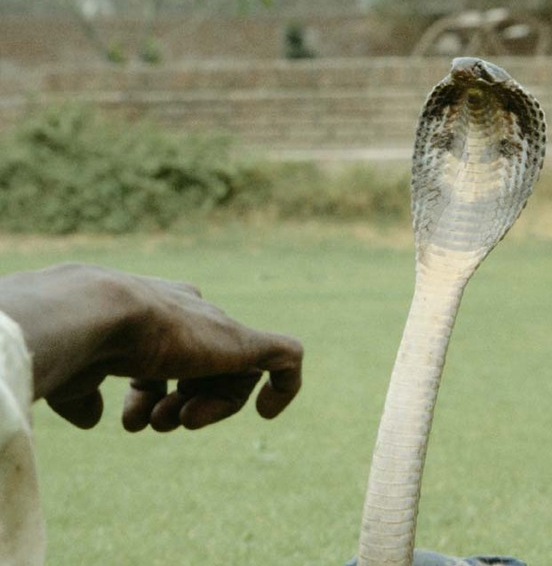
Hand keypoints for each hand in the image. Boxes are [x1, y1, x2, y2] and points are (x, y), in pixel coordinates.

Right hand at [0, 263, 302, 431]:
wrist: (97, 315)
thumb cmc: (78, 343)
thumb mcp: (78, 373)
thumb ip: (86, 393)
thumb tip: (96, 418)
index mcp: (156, 315)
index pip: (171, 358)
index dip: (155, 395)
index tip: (137, 419)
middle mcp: (192, 316)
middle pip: (207, 370)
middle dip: (185, 405)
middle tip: (163, 421)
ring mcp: (221, 328)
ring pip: (238, 374)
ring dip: (213, 409)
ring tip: (181, 420)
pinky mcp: (246, 342)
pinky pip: (288, 358)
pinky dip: (284, 388)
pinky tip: (267, 413)